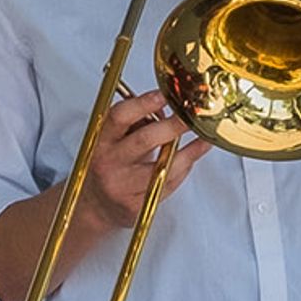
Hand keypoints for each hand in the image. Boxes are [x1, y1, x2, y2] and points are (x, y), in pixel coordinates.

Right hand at [82, 84, 200, 229]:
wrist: (96, 204)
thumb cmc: (109, 164)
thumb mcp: (112, 138)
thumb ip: (135, 121)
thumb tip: (165, 106)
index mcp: (101, 140)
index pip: (119, 117)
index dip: (143, 103)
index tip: (164, 95)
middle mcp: (108, 163)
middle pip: (144, 140)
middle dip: (173, 125)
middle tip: (191, 115)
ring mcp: (122, 187)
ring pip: (161, 167)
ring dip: (188, 151)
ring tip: (204, 136)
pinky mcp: (136, 206)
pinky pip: (167, 184)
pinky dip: (183, 168)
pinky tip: (193, 156)